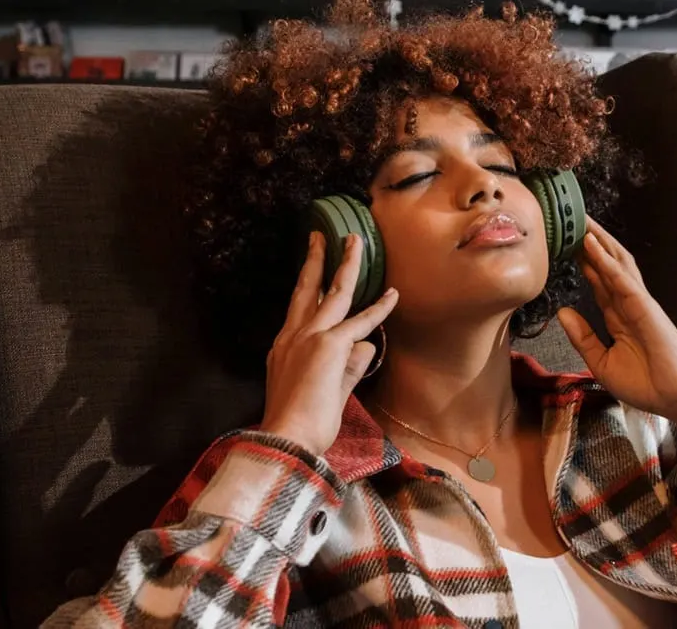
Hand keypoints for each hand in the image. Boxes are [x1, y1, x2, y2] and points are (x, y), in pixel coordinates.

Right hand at [261, 232, 398, 454]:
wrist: (288, 439)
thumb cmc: (300, 424)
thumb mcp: (324, 390)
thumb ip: (346, 367)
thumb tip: (366, 347)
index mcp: (283, 348)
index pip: (297, 309)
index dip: (306, 288)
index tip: (310, 272)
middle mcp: (292, 336)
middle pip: (306, 288)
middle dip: (314, 260)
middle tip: (319, 237)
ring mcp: (311, 337)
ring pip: (334, 291)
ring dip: (347, 264)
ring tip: (356, 242)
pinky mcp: (331, 345)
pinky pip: (361, 321)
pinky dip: (379, 308)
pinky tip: (393, 295)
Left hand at [557, 218, 676, 443]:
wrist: (675, 398)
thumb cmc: (645, 384)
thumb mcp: (601, 362)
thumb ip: (582, 337)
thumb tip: (562, 312)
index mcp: (619, 316)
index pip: (597, 280)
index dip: (582, 260)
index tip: (563, 243)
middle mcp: (629, 303)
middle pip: (606, 263)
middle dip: (589, 241)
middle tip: (568, 217)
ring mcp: (638, 302)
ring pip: (616, 262)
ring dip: (598, 240)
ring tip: (578, 219)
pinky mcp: (645, 308)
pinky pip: (622, 279)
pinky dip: (605, 260)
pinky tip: (590, 244)